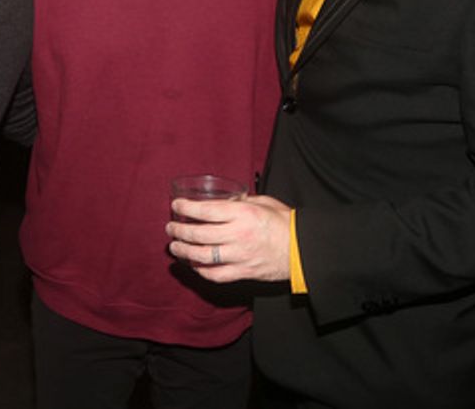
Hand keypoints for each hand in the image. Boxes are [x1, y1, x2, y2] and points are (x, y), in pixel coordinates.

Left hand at [166, 195, 292, 282]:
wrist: (304, 249)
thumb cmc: (285, 222)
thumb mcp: (263, 202)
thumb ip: (241, 201)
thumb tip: (226, 200)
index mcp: (242, 214)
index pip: (204, 211)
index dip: (185, 208)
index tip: (176, 206)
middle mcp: (237, 235)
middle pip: (198, 234)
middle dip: (179, 231)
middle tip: (170, 228)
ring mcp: (239, 256)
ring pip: (202, 256)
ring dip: (184, 252)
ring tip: (175, 248)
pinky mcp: (243, 272)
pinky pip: (216, 275)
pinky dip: (201, 271)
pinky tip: (194, 265)